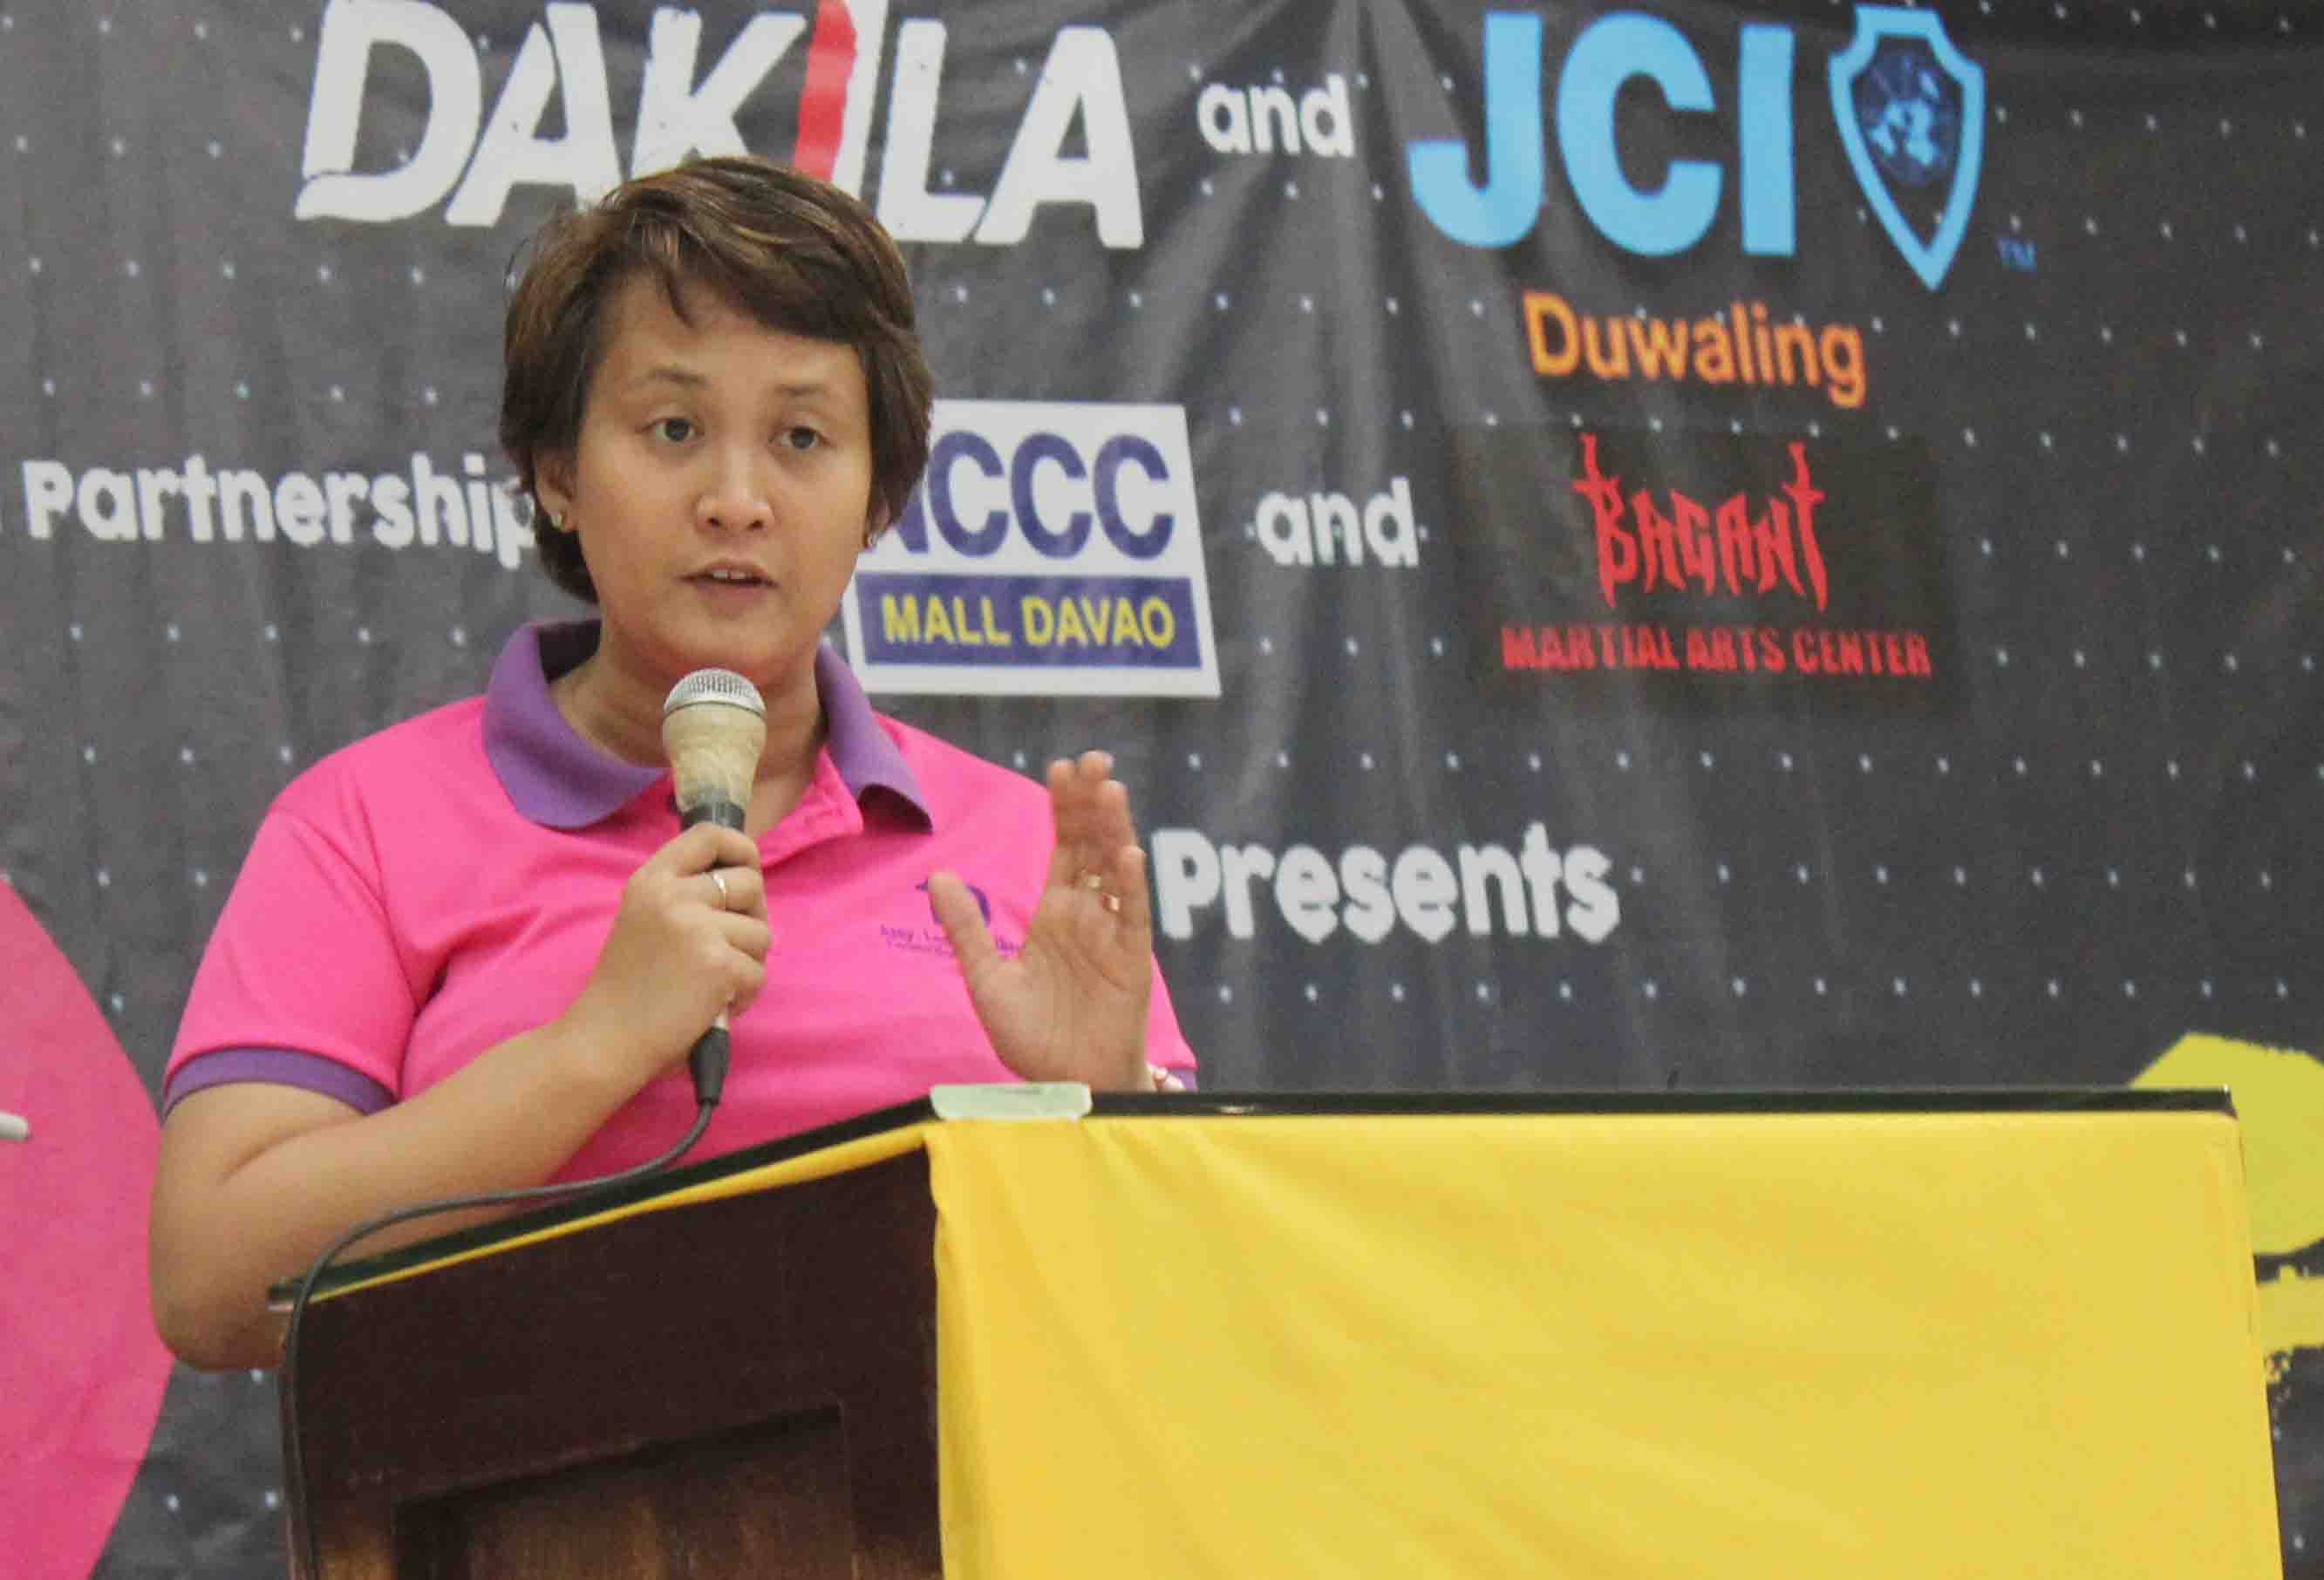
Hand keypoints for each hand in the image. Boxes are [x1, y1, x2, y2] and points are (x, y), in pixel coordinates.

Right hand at [561, 822, 769, 1093]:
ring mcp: (697, 927)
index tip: (746, 870)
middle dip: (751, 917)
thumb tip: (747, 882)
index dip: (740, 848)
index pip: (709, 835)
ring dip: (747, 963)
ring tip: (712, 985)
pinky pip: (758, 973)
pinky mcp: (718, 963)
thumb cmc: (627, 988)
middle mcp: (673, 895)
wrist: (605, 1039)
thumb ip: (682, 895)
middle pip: (750, 883)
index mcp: (651, 880)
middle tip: (726, 948)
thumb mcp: (643, 919)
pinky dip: (744, 996)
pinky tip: (713, 1007)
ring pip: (761, 932)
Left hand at [927, 751, 1151, 1090]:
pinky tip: (1127, 855)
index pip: (1064, 845)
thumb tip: (939, 874)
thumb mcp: (987, 979)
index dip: (1064, 807)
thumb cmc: (1032, 1039)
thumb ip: (966, 928)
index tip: (1060, 768)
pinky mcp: (1131, 960)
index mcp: (1055, 912)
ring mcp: (1112, 934)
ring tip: (1110, 789)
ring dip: (1115, 829)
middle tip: (1092, 759)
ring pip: (1117, 869)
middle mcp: (1088, 914)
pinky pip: (1133, 916)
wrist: (1065, 1087)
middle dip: (1093, 802)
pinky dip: (1131, 885)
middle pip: (1093, 845)